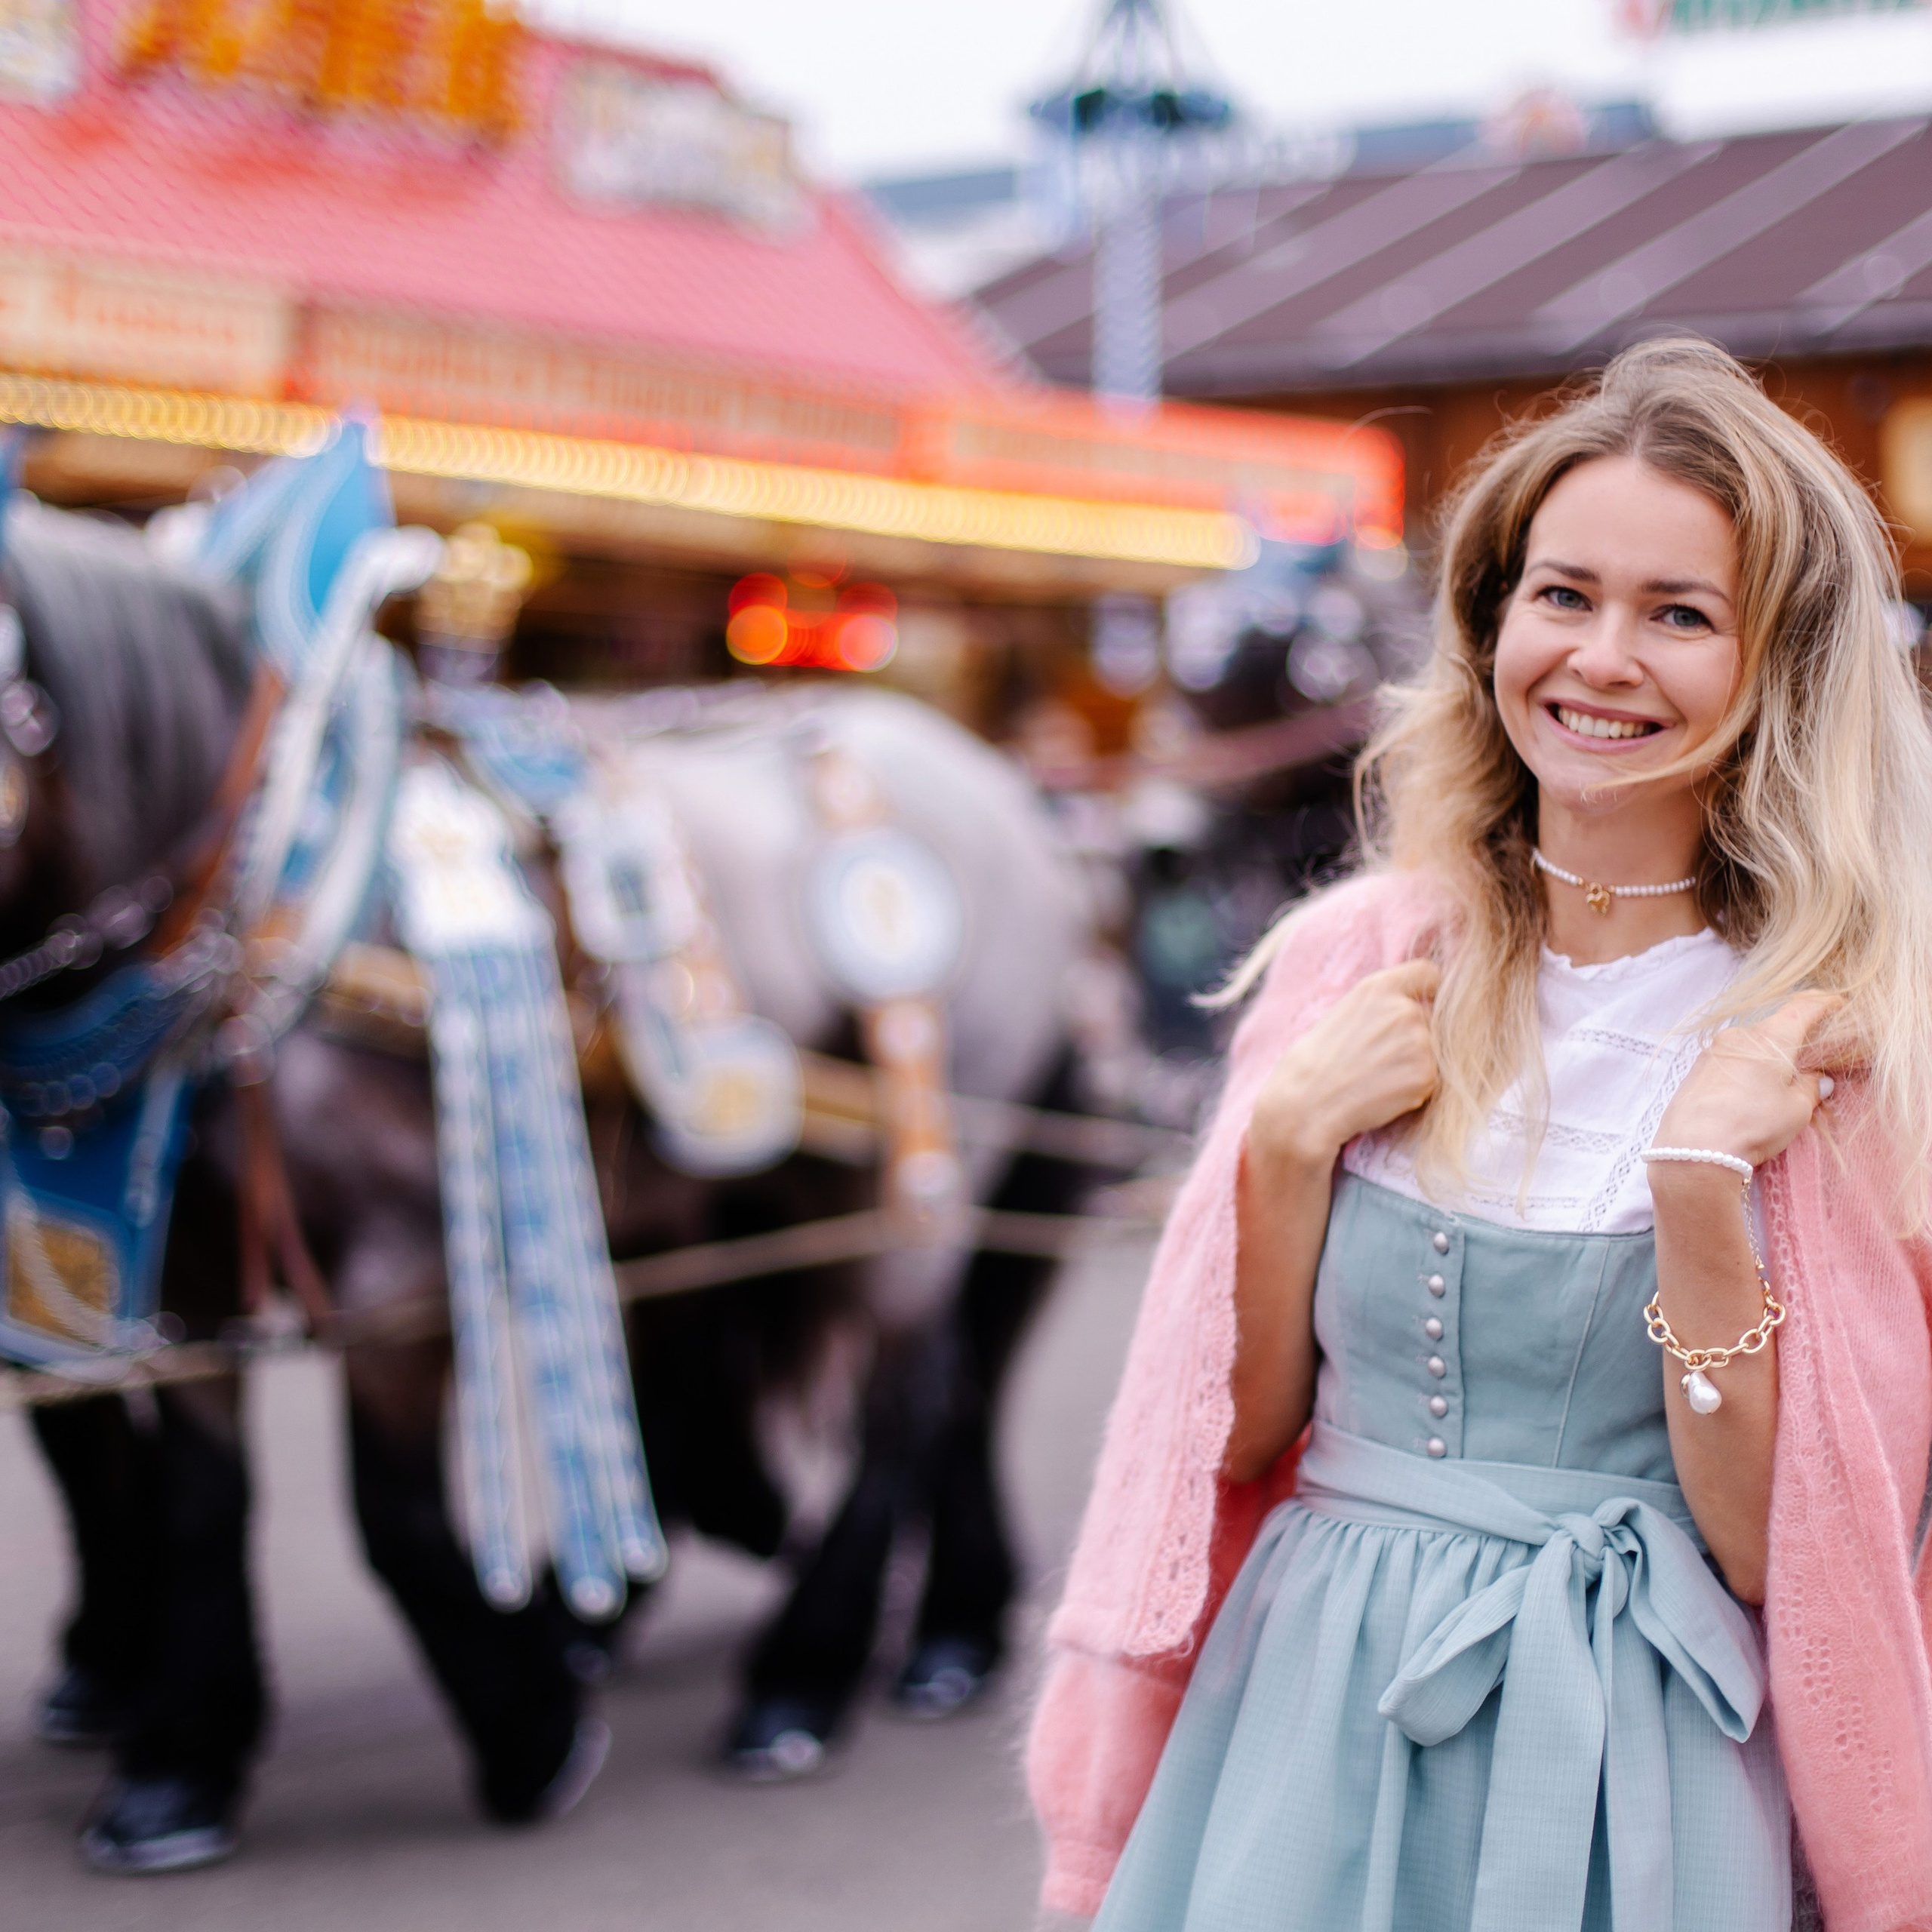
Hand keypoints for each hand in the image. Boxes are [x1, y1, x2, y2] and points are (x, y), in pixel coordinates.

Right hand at [1248, 959, 1440, 1169]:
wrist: (1306, 1103)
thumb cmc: (1316, 1061)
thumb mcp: (1344, 1013)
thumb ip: (1382, 1004)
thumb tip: (1416, 1007)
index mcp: (1379, 987)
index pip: (1428, 973)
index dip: (1428, 990)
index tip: (1421, 1004)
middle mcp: (1404, 1009)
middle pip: (1430, 1018)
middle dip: (1414, 1035)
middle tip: (1379, 1058)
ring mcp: (1419, 1042)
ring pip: (1433, 1051)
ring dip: (1414, 1064)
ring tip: (1376, 1078)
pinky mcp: (1426, 1074)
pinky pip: (1430, 1079)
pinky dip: (1413, 1089)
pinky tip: (1382, 1094)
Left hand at [1654, 991, 1840, 1171]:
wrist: (1693, 1148)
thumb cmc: (1752, 1124)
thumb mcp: (1795, 1109)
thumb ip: (1811, 1087)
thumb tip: (1818, 1079)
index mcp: (1770, 1037)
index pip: (1803, 1007)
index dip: (1824, 1003)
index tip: (1838, 1004)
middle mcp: (1739, 1034)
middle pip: (1776, 1027)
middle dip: (1796, 1039)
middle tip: (1813, 1057)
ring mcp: (1714, 1049)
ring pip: (1751, 1044)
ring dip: (1768, 1057)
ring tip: (1780, 1083)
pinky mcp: (1697, 1068)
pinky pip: (1731, 1058)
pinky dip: (1747, 1067)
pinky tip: (1750, 1091)